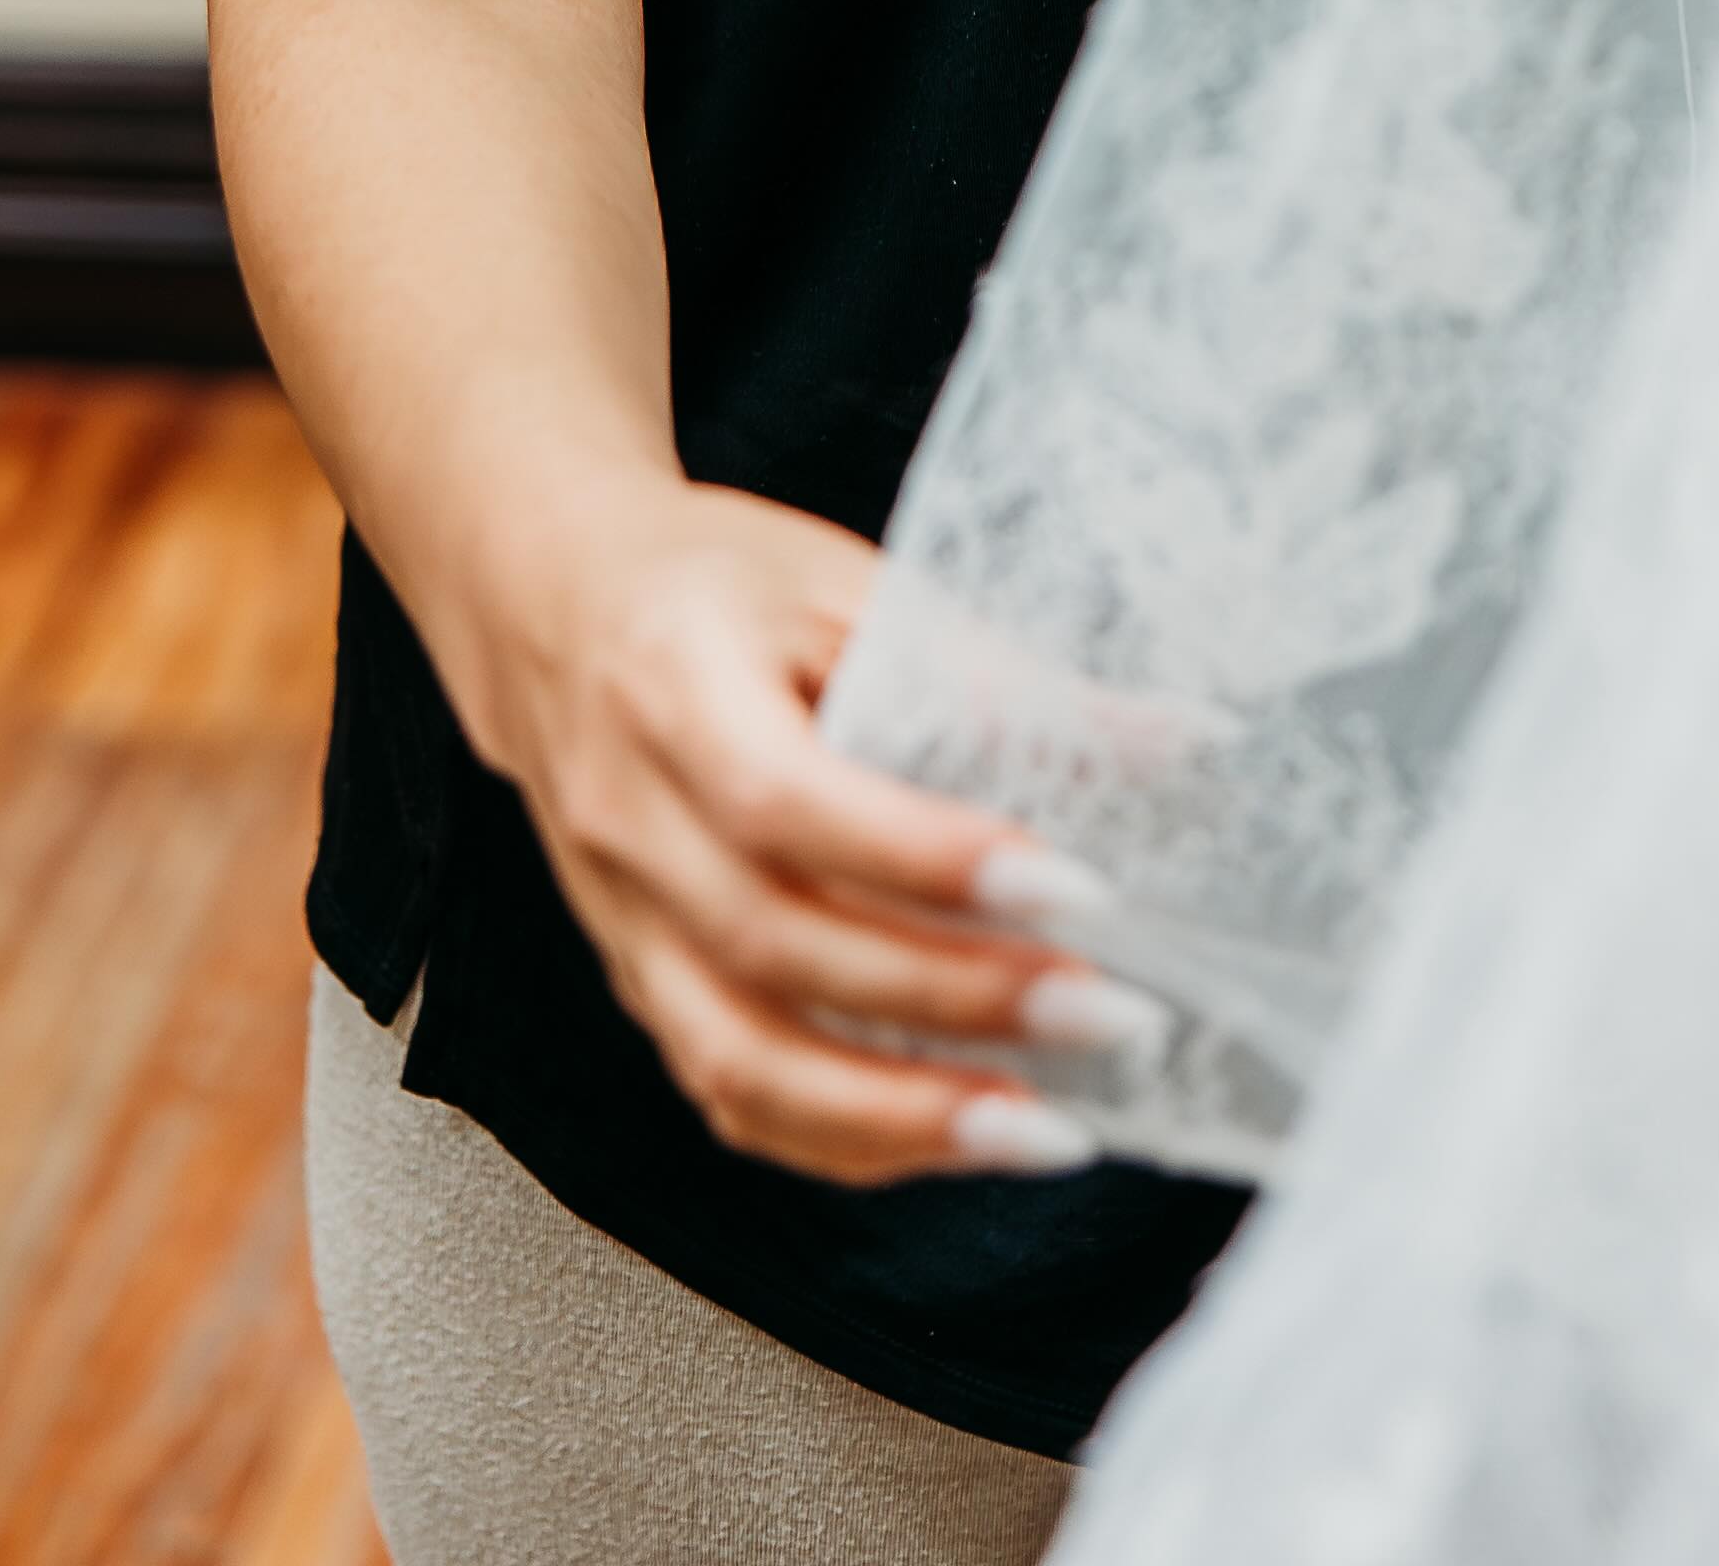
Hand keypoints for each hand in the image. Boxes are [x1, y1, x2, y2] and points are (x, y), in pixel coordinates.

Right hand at [478, 467, 1130, 1181]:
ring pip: (742, 1062)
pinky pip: (729, 1093)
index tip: (1075, 888)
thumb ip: (987, 670)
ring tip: (1044, 1131)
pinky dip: (843, 1139)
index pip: (794, 806)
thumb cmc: (711, 582)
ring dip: (900, 1120)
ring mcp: (620, 923)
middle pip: (782, 951)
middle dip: (956, 1003)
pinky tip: (952, 1136)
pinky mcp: (636, 981)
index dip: (933, 862)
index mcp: (674, 690)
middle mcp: (631, 824)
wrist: (547, 610)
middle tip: (1105, 1016)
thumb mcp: (841, 579)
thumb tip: (1170, 742)